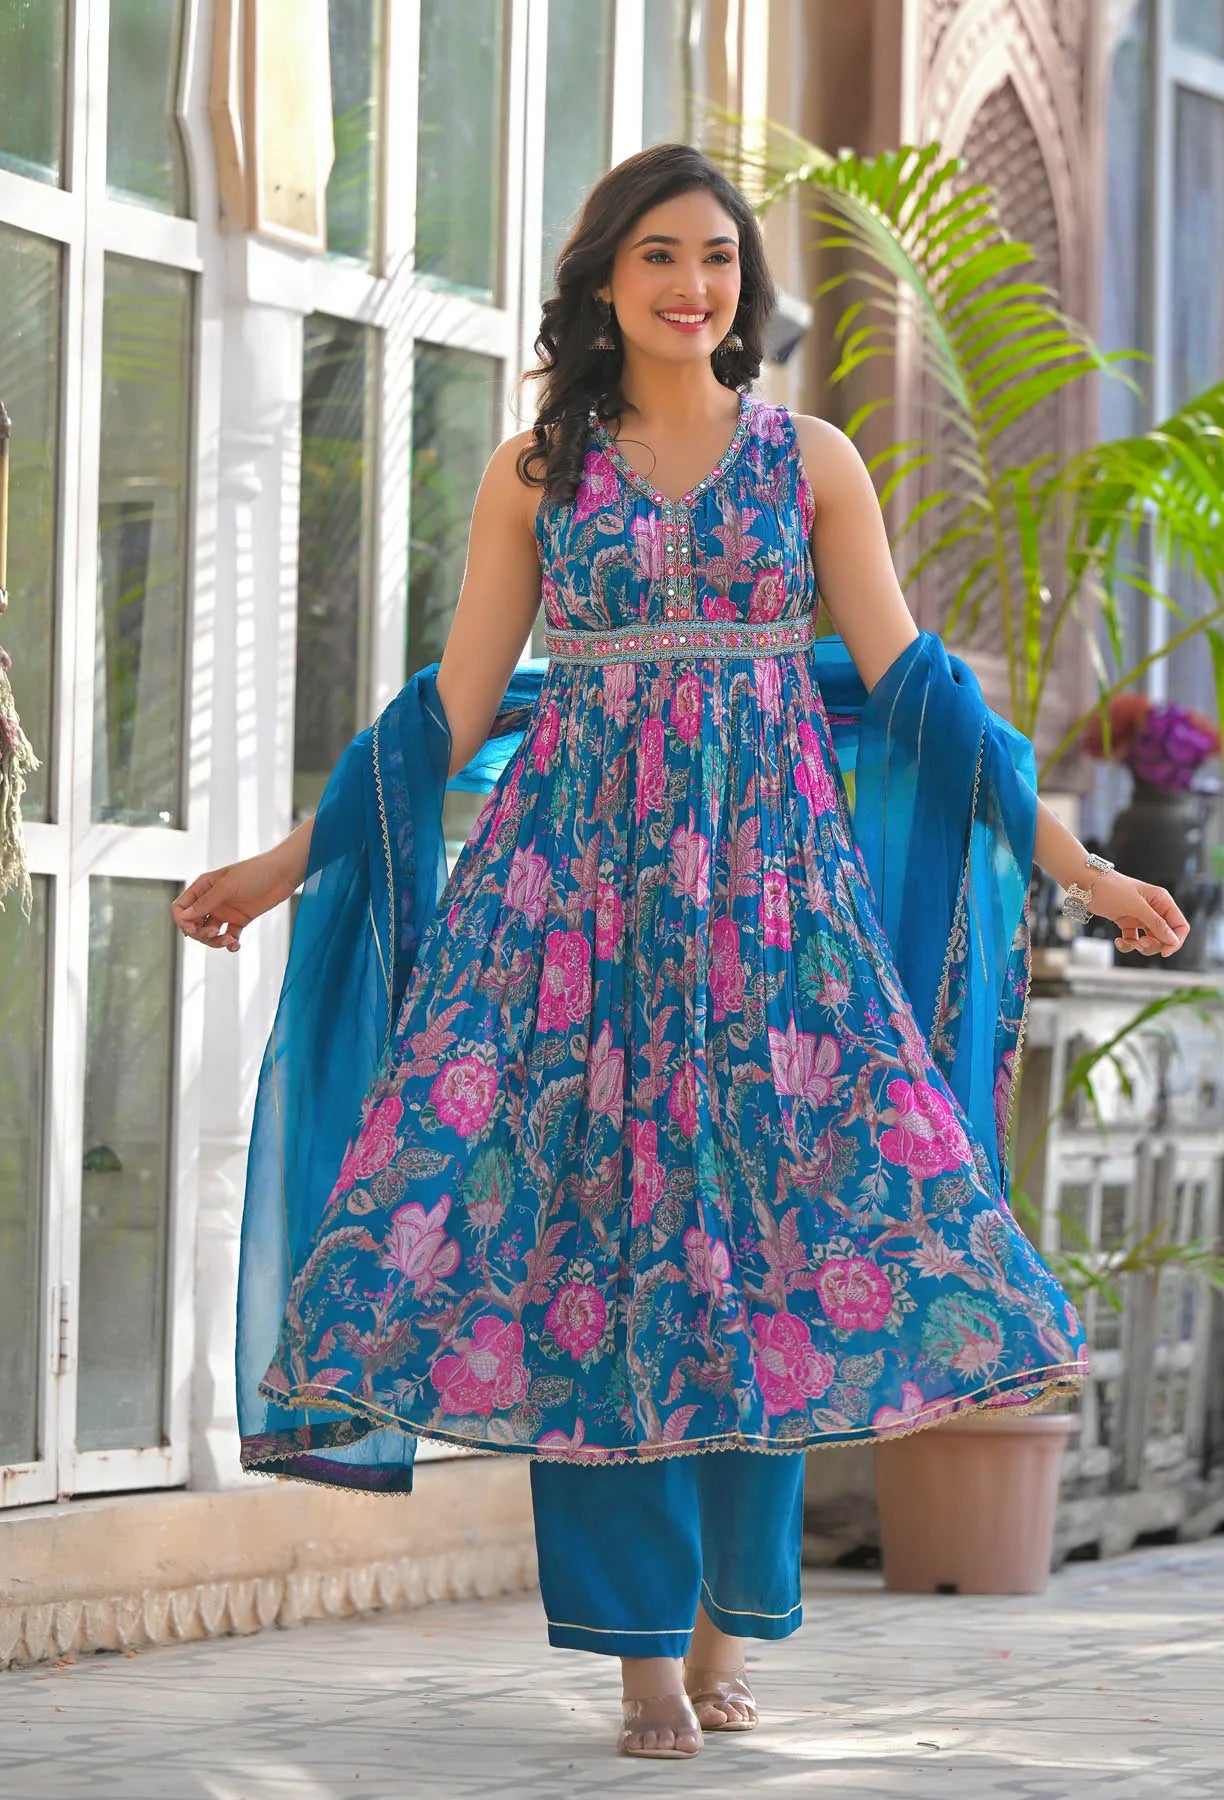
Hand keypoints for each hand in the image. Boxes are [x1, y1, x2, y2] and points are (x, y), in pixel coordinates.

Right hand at [171, 849, 295, 951]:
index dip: (183, 921)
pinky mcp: (240, 919)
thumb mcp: (228, 886)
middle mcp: (212, 900)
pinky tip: (236, 945)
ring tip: (229, 940)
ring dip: (215, 941)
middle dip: (200, 934)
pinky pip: (228, 936)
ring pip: (209, 933)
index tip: (193, 929)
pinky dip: (230, 944)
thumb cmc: (256, 872)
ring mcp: (225, 911)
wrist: (283, 873)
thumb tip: (184, 916)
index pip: (181, 908)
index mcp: (204, 887)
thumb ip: (206, 902)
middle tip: (213, 933)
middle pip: (193, 924)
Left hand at [1087, 869, 1189, 958]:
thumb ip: (1156, 923)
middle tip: (1141, 945)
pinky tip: (1118, 941)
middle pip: (1165, 936)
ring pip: (1150, 940)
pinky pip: (1134, 940)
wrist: (1087, 885)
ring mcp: (1141, 917)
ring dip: (1140, 946)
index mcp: (1162, 901)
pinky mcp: (1128, 923)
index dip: (1175, 940)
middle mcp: (1154, 909)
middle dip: (1154, 944)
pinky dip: (1128, 944)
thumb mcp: (1136, 906)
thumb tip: (1172, 940)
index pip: (1180, 925)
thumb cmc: (1112, 888)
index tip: (1165, 952)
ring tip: (1128, 943)